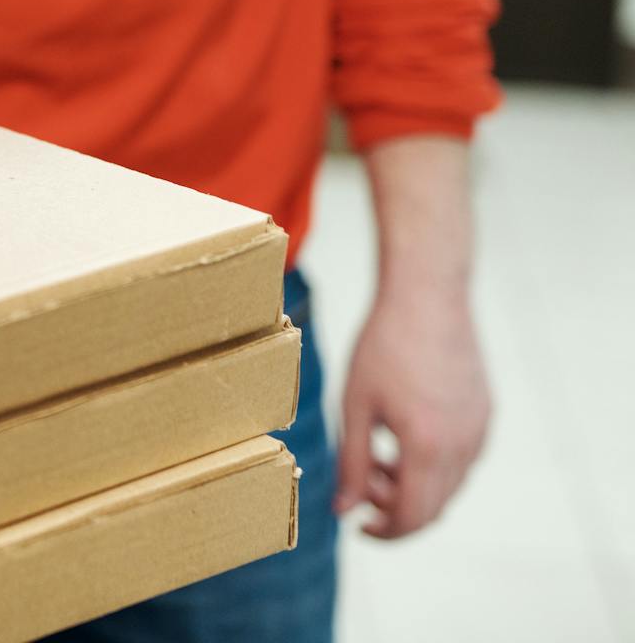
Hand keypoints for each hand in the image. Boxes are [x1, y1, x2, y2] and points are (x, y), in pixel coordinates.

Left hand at [335, 283, 489, 537]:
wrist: (427, 297)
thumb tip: (343, 510)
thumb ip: (350, 462)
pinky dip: (431, 464)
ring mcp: (480, 431)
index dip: (385, 531)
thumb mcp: (355, 405)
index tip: (359, 524)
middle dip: (394, 508)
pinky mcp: (485, 415)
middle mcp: (464, 446)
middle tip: (360, 483)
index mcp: (428, 447)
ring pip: (448, 484)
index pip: (414, 517)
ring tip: (375, 454)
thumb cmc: (384, 345)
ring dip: (412, 485)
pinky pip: (461, 458)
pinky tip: (401, 435)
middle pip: (434, 507)